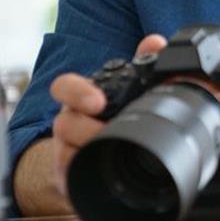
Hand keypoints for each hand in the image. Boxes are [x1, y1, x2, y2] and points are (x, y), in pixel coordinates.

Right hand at [48, 33, 167, 196]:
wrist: (111, 151)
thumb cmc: (118, 113)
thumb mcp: (132, 86)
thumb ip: (144, 60)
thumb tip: (156, 42)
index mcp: (82, 96)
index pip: (65, 87)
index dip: (76, 92)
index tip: (98, 102)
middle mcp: (70, 121)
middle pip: (64, 123)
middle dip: (86, 129)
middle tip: (109, 131)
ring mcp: (66, 149)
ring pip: (65, 152)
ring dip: (90, 153)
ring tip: (115, 152)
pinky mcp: (70, 175)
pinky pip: (69, 178)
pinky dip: (84, 176)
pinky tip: (103, 175)